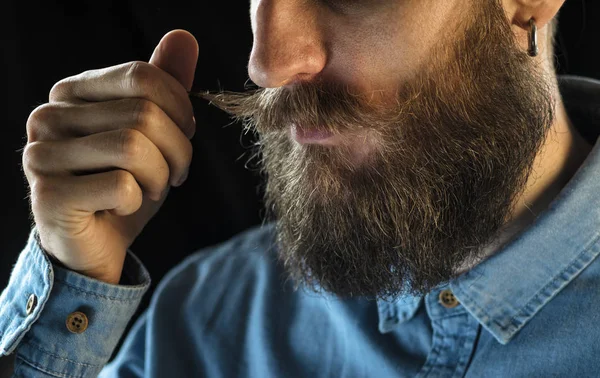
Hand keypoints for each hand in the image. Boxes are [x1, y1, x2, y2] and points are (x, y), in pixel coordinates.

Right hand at [22, 30, 198, 283]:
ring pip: (134, 148)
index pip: (142, 77)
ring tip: (150, 189)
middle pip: (144, 113)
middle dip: (178, 151)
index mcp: (73, 93)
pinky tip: (122, 207)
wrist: (95, 243)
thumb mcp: (154, 133)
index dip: (179, 110)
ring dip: (160, 177)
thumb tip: (184, 37)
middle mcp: (49, 115)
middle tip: (174, 174)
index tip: (184, 136)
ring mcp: (42, 154)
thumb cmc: (126, 183)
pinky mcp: (48, 194)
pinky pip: (122, 186)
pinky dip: (138, 201)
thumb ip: (164, 87)